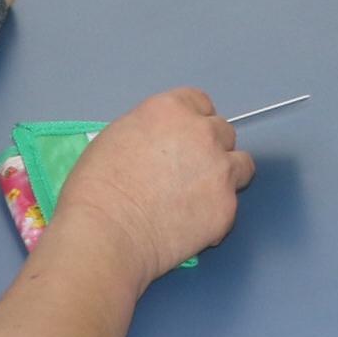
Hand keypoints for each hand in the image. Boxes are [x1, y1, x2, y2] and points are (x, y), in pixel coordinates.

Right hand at [54, 89, 252, 280]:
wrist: (106, 233)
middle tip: (187, 171)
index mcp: (171, 110)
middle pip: (223, 131)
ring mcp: (220, 170)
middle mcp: (203, 133)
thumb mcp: (118, 136)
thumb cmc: (96, 187)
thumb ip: (151, 130)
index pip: (200, 102)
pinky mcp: (227, 207)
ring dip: (225, 175)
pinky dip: (216, 212)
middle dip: (209, 147)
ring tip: (201, 195)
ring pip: (241, 164)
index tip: (184, 139)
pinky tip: (191, 225)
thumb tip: (162, 142)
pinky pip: (231, 204)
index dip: (192, 122)